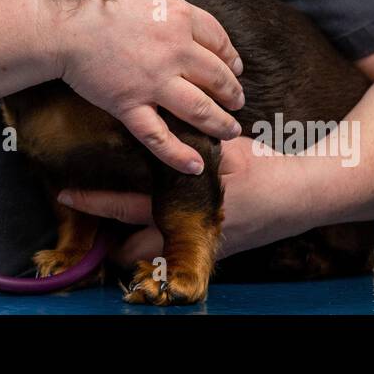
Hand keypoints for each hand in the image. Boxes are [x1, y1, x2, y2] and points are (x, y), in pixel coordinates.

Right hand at [42, 0, 244, 174]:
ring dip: (219, 123)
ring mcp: (154, 81)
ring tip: (229, 131)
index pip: (218, 40)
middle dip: (232, 91)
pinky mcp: (129, 104)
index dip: (230, 56)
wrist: (59, 21)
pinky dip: (178, 154)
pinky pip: (159, 136)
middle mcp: (175, 52)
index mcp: (179, 17)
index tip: (235, 67)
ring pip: (199, 109)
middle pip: (216, 76)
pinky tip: (195, 165)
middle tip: (238, 100)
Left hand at [56, 137, 315, 266]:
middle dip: (113, 242)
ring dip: (136, 241)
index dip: (96, 201)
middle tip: (89, 224)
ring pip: (156, 252)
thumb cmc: (266, 168)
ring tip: (113, 230)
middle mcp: (191, 233)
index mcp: (187, 206)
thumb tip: (156, 121)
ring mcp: (205, 245)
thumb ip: (190, 141)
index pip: (129, 206)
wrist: (306, 195)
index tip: (67, 194)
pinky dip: (162, 238)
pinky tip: (154, 224)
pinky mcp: (219, 248)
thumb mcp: (225, 149)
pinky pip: (178, 249)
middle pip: (136, 248)